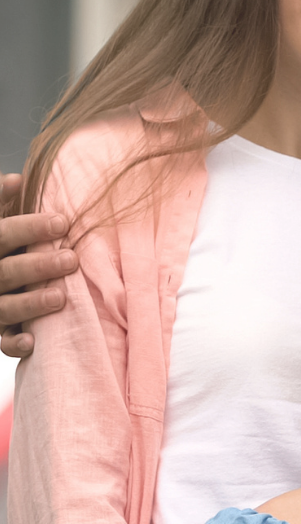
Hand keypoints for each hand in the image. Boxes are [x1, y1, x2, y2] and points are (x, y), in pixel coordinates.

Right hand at [0, 173, 76, 356]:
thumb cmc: (1, 248)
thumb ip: (0, 203)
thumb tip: (17, 180)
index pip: (2, 233)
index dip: (29, 228)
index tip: (63, 222)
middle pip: (6, 271)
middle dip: (38, 266)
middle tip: (71, 260)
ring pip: (4, 307)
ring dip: (31, 303)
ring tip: (61, 298)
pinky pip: (1, 342)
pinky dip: (14, 344)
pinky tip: (33, 341)